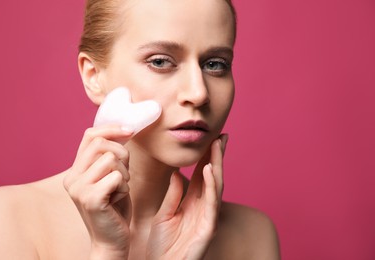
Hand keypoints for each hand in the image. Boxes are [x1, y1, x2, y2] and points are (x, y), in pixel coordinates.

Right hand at [63, 126, 133, 258]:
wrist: (111, 240)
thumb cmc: (114, 207)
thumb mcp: (111, 176)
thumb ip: (110, 156)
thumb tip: (124, 130)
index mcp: (75, 170)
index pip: (90, 135)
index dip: (111, 128)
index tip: (130, 131)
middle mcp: (72, 178)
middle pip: (100, 143)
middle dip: (122, 153)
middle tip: (125, 173)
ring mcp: (78, 189)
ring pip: (111, 159)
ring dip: (125, 174)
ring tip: (119, 190)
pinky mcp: (90, 199)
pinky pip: (117, 177)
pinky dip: (125, 187)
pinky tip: (118, 199)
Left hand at [146, 134, 227, 259]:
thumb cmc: (162, 245)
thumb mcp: (164, 215)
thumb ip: (172, 195)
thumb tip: (176, 173)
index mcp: (192, 203)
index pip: (202, 175)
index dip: (206, 157)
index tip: (210, 139)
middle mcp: (203, 207)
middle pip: (212, 177)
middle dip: (217, 156)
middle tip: (221, 136)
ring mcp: (207, 217)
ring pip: (216, 186)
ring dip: (217, 165)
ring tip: (217, 146)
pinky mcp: (207, 228)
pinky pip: (211, 204)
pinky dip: (212, 186)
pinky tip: (210, 169)